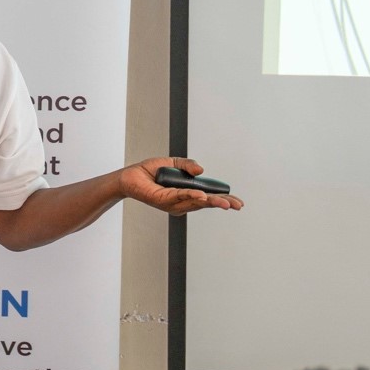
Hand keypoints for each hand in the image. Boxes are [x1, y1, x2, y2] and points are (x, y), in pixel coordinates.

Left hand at [121, 157, 243, 214]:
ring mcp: (172, 203)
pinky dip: (192, 196)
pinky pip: (179, 197)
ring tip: (226, 203)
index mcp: (187, 193)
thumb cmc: (151, 171)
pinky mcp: (162, 200)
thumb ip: (189, 165)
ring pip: (195, 202)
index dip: (223, 199)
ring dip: (211, 202)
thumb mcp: (174, 163)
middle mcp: (181, 201)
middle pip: (205, 203)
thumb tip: (201, 170)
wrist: (131, 175)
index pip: (208, 198)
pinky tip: (202, 196)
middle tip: (237, 206)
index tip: (238, 202)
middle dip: (222, 204)